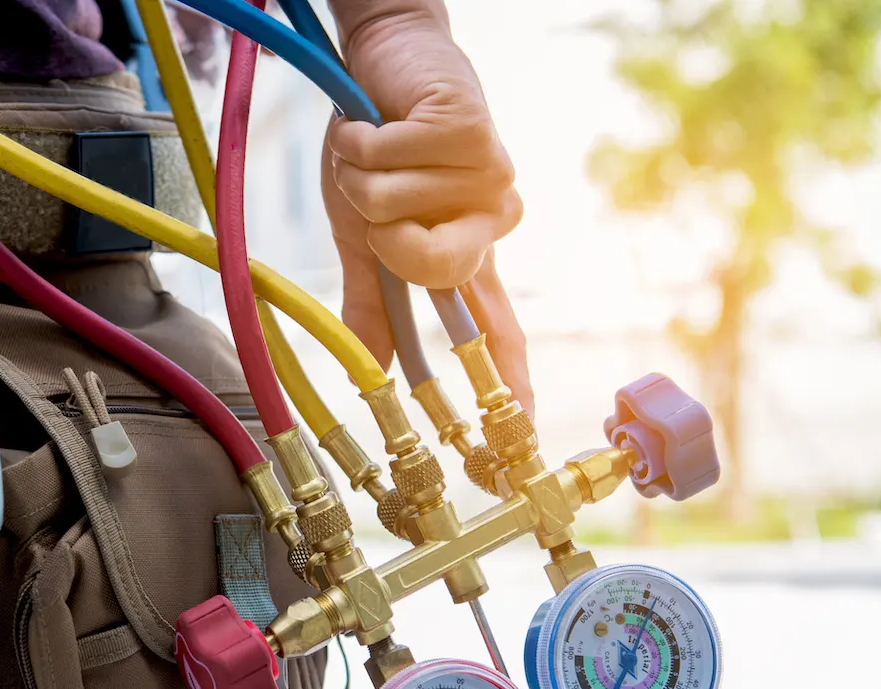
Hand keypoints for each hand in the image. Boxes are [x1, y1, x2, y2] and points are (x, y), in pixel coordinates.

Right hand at [321, 3, 530, 407]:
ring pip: (401, 211)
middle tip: (377, 197)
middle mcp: (490, 219)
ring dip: (364, 177)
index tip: (518, 436)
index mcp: (467, 253)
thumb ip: (371, 305)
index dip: (509, 382)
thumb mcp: (362, 238)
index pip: (495, 329)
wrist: (378, 61)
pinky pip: (395, 161)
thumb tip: (367, 373)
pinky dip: (364, 142)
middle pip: (435, 267)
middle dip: (383, 232)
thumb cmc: (374, 148)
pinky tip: (377, 123)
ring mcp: (489, 175)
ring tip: (375, 148)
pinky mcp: (474, 130)